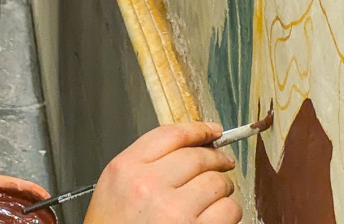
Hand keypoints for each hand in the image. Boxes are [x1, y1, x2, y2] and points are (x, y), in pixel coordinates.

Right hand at [85, 122, 238, 223]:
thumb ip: (142, 164)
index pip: (169, 135)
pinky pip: (229, 210)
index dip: (197, 130)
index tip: (211, 131)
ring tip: (215, 197)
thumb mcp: (114, 187)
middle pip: (198, 157)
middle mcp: (148, 185)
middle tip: (223, 163)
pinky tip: (217, 216)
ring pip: (218, 183)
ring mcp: (174, 210)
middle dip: (216, 159)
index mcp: (125, 168)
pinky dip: (229, 212)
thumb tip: (186, 150)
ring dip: (222, 189)